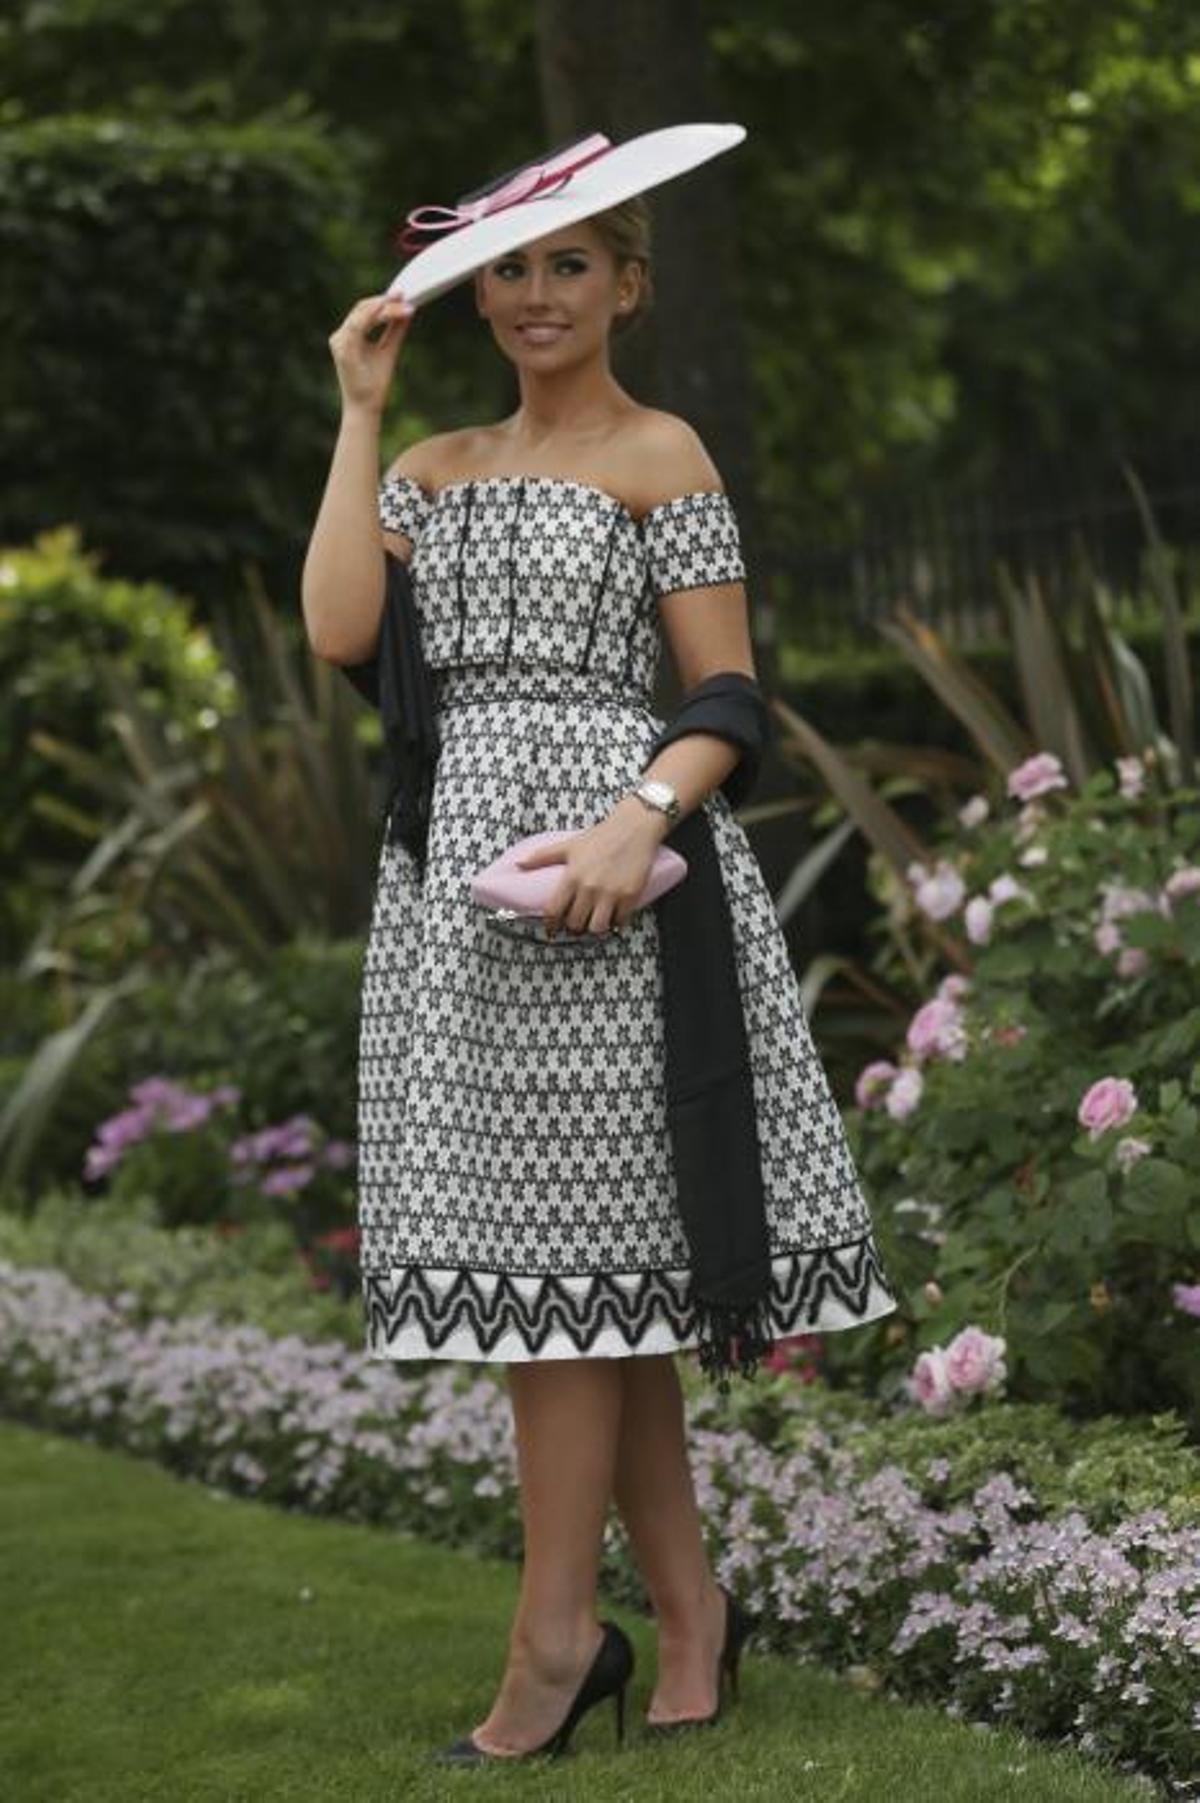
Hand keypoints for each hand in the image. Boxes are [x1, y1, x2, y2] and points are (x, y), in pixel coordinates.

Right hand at [329, 292, 416, 415]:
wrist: (367, 407)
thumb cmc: (375, 384)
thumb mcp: (389, 350)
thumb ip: (395, 330)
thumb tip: (408, 310)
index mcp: (349, 336)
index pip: (365, 311)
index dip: (384, 301)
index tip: (404, 295)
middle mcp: (341, 336)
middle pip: (363, 308)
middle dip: (386, 301)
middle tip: (406, 295)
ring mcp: (340, 341)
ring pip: (362, 313)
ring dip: (385, 306)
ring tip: (405, 304)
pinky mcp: (343, 348)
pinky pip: (359, 324)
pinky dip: (375, 315)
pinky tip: (392, 310)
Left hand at [515, 798, 667, 937]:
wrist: (634, 827)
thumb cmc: (600, 836)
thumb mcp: (568, 845)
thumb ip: (542, 857)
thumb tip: (518, 864)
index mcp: (572, 876)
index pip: (554, 911)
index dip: (550, 924)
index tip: (552, 928)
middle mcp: (589, 887)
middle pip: (575, 923)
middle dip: (573, 927)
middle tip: (575, 924)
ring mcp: (611, 893)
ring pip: (597, 928)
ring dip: (593, 929)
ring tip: (593, 923)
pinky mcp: (630, 896)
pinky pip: (620, 921)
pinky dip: (616, 924)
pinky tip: (613, 917)